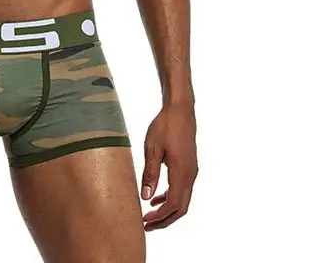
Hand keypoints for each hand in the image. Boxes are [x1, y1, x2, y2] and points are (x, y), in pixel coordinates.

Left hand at [140, 102, 197, 230]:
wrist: (180, 110)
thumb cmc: (165, 125)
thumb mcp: (152, 148)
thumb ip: (150, 173)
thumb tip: (146, 197)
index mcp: (181, 172)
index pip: (173, 204)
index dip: (160, 216)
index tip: (145, 221)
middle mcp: (190, 175)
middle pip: (180, 208)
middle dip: (164, 220)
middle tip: (146, 225)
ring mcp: (191, 171)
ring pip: (182, 200)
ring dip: (167, 210)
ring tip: (149, 215)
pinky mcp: (189, 167)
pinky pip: (182, 190)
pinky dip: (170, 198)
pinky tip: (156, 198)